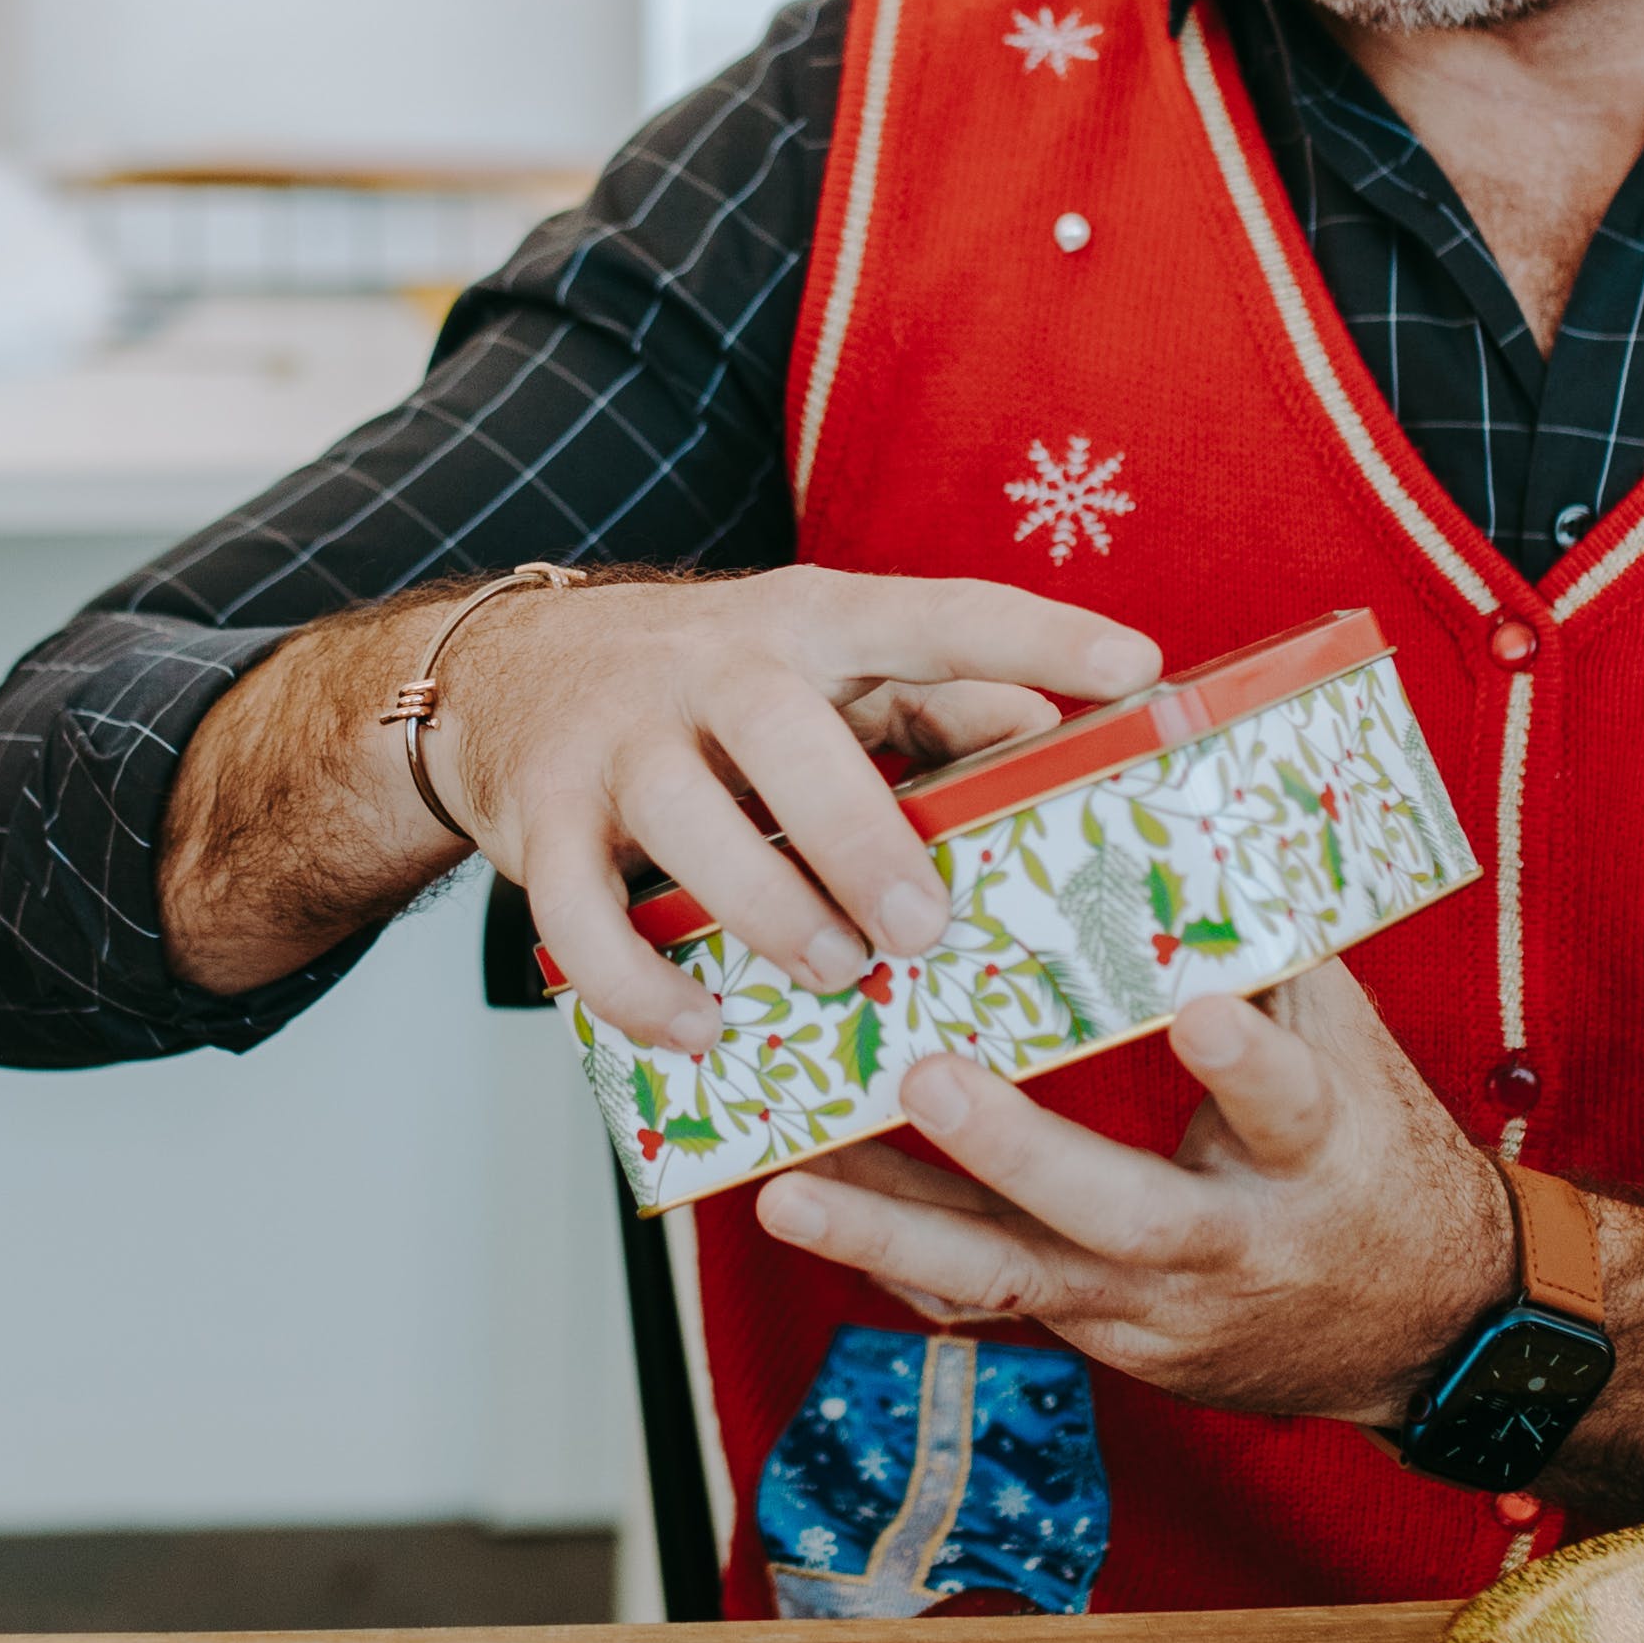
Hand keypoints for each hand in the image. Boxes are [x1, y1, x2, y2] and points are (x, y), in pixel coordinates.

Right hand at [443, 569, 1162, 1050]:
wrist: (508, 675)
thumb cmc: (708, 689)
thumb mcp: (823, 673)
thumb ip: (935, 705)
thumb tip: (1052, 729)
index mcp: (809, 622)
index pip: (933, 614)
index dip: (1036, 632)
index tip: (1135, 662)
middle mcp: (708, 666)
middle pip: (785, 734)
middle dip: (862, 838)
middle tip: (924, 926)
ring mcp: (614, 740)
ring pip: (683, 823)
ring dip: (766, 912)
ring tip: (830, 972)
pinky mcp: (537, 820)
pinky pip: (578, 916)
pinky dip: (639, 986)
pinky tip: (698, 1028)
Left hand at [751, 955, 1515, 1425]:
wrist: (1420, 1332)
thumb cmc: (1377, 1162)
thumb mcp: (1358, 1059)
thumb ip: (1279, 951)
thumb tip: (1205, 809)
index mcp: (1315, 1157)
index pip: (1286, 1105)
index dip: (1247, 1064)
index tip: (1203, 1008)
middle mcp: (1229, 1245)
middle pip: (1116, 1211)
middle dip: (1015, 1150)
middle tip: (926, 1076)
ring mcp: (1153, 1309)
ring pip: (1012, 1278)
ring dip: (893, 1234)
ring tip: (788, 1191)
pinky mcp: (1100, 1339)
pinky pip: (985, 1302)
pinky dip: (897, 1261)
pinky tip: (813, 1213)